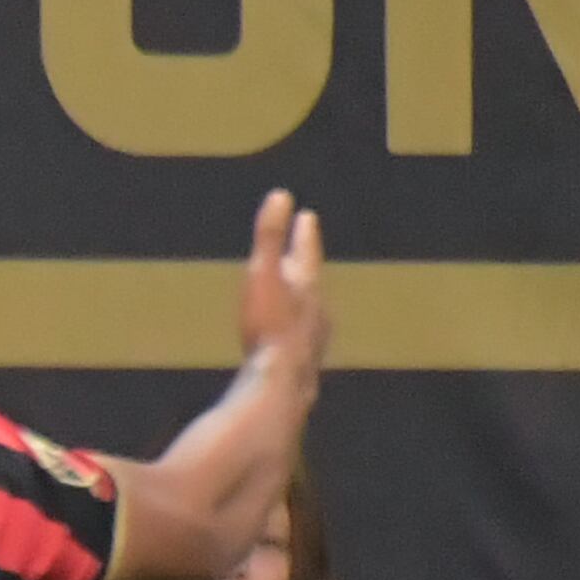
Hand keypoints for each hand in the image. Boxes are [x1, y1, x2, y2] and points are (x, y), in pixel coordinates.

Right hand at [237, 186, 327, 374]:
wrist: (280, 384)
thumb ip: (269, 238)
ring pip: (312, 313)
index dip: (304, 235)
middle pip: (312, 282)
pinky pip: (303, 341)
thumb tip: (280, 195)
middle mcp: (316, 311)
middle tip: (303, 252)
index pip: (307, 253)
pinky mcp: (301, 366)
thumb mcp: (263, 275)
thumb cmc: (268, 327)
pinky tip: (291, 343)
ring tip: (299, 297)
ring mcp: (312, 341)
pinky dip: (297, 333)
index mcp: (307, 287)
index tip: (307, 217)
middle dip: (306, 266)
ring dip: (304, 302)